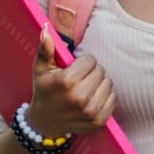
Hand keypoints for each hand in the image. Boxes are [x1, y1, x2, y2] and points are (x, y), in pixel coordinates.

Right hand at [26, 25, 114, 141]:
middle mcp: (80, 97)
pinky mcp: (99, 120)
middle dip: (91, 72)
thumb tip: (46, 31)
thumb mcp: (40, 70)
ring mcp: (91, 110)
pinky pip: (113, 98)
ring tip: (85, 88)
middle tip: (79, 80)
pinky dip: (105, 96)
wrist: (45, 122)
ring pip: (108, 83)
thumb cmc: (44, 91)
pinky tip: (91, 98)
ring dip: (99, 83)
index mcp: (67, 81)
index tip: (74, 69)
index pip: (91, 60)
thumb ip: (45, 50)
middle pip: (101, 71)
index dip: (82, 63)